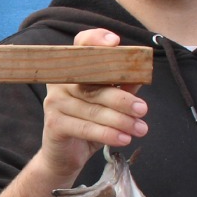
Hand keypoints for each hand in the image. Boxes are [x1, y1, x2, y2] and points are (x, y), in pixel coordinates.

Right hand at [38, 27, 148, 185]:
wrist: (64, 156)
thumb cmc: (88, 123)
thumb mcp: (108, 103)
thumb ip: (122, 86)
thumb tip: (141, 74)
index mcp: (73, 69)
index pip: (81, 46)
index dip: (96, 40)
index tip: (115, 43)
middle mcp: (59, 82)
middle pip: (94, 84)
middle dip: (122, 98)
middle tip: (143, 109)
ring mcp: (54, 102)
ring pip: (93, 109)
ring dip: (121, 120)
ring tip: (140, 129)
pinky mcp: (54, 123)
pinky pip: (85, 127)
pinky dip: (107, 134)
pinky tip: (124, 139)